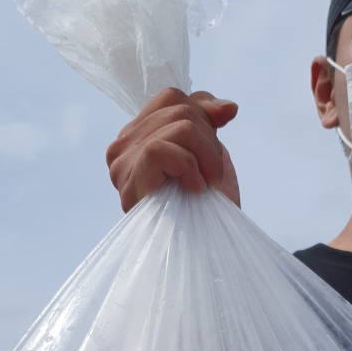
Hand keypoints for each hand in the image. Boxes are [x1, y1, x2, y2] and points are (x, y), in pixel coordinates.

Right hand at [106, 88, 239, 211]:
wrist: (210, 253)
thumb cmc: (206, 210)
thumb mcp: (210, 155)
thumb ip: (208, 120)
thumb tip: (229, 106)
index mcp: (137, 138)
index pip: (171, 97)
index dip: (203, 114)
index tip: (218, 145)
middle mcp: (122, 148)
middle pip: (178, 108)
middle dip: (209, 142)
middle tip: (211, 178)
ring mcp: (121, 163)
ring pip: (178, 125)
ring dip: (205, 157)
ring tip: (204, 186)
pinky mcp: (129, 175)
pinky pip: (162, 147)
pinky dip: (188, 166)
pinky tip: (194, 190)